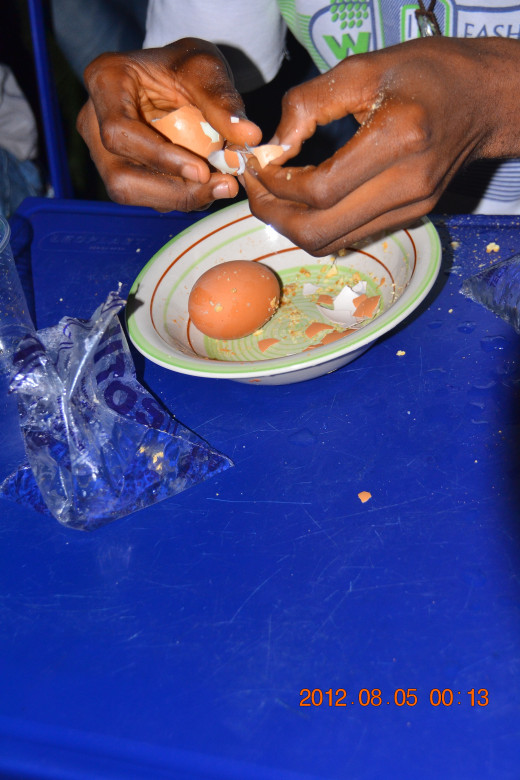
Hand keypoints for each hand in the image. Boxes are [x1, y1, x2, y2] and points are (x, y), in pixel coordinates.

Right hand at [77, 38, 261, 210]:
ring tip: (220, 187)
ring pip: (130, 193)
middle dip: (173, 192)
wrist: (174, 75)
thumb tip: (250, 137)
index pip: (119, 132)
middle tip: (223, 187)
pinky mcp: (121, 170)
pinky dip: (180, 198)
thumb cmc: (184, 65)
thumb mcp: (206, 69)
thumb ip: (223, 102)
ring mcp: (102, 150)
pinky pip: (145, 196)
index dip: (159, 158)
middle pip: (120, 177)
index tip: (203, 171)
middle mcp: (92, 120)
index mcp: (104, 81)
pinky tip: (209, 187)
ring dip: (178, 200)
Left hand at [243, 37, 519, 254]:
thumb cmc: (428, 73)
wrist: (485, 99)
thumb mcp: (365, 67)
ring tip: (273, 195)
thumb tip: (272, 147)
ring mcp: (413, 207)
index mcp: (399, 138)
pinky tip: (304, 199)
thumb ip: (309, 103)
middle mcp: (408, 183)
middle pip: (320, 231)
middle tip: (254, 189)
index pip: (319, 189)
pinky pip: (351, 235)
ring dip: (292, 226)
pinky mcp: (412, 217)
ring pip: (332, 243)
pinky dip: (318, 224)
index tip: (259, 164)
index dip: (276, 184)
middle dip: (274, 216)